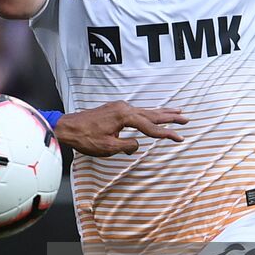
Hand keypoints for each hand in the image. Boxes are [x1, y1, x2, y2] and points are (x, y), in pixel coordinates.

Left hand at [55, 102, 187, 156]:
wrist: (68, 127)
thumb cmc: (85, 138)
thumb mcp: (108, 147)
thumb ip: (127, 146)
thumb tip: (136, 145)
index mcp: (124, 116)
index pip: (150, 127)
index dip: (166, 134)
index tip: (180, 138)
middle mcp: (124, 108)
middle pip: (152, 113)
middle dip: (170, 117)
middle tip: (186, 119)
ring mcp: (119, 107)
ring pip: (145, 111)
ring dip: (161, 113)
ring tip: (177, 112)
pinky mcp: (115, 110)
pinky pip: (137, 111)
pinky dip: (149, 113)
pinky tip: (153, 114)